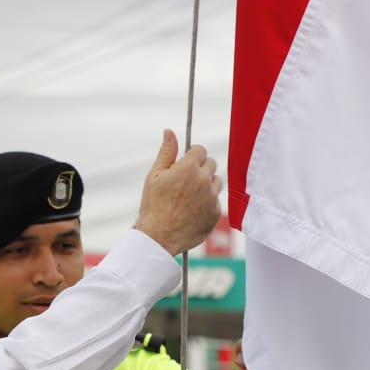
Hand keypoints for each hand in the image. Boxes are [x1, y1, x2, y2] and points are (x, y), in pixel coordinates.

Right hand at [134, 129, 222, 255]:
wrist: (158, 237)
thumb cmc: (153, 206)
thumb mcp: (154, 176)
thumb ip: (166, 152)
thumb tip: (169, 131)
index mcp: (188, 167)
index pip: (200, 150)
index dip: (191, 156)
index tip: (184, 165)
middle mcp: (204, 180)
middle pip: (211, 164)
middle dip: (200, 170)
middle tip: (185, 183)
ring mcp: (212, 197)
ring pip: (216, 183)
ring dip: (206, 186)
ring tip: (188, 199)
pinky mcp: (216, 213)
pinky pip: (216, 202)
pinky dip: (207, 204)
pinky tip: (192, 212)